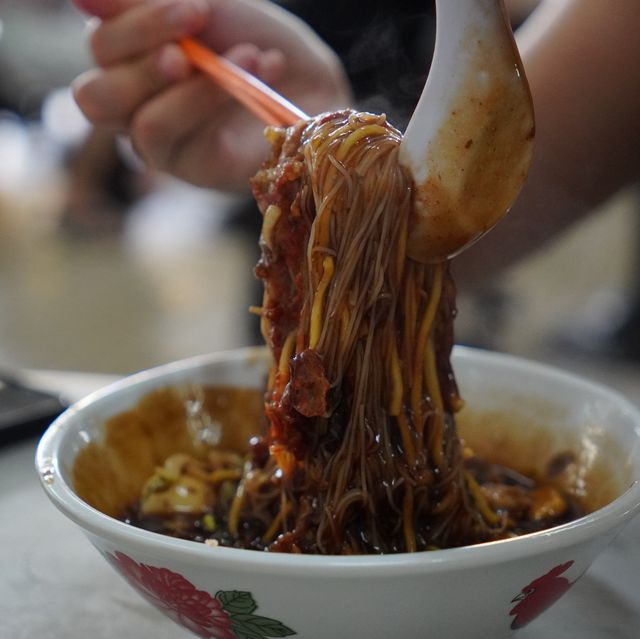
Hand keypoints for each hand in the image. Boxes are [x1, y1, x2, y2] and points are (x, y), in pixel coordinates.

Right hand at [72, 0, 351, 190]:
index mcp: (133, 65)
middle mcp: (138, 110)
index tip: (197, 6)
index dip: (136, 23)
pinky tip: (258, 77)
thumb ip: (150, 1)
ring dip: (193, 86)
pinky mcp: (194, 171)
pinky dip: (216, 104)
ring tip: (247, 57)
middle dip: (146, 53)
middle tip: (197, 30)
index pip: (101, 47)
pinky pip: (179, 143)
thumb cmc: (262, 46)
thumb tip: (80, 0)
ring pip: (138, 123)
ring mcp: (164, 146)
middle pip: (97, 95)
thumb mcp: (213, 7)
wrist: (316, 87)